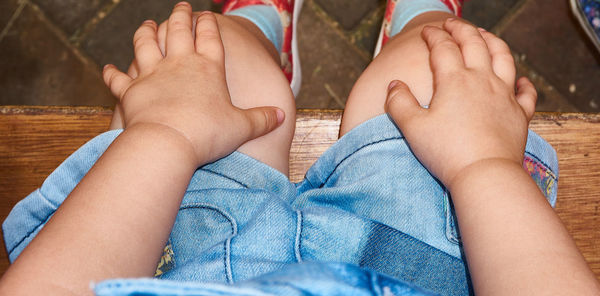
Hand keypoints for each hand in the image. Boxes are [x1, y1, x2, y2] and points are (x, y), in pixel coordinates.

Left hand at [102, 2, 283, 165]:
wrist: (167, 143)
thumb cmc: (207, 134)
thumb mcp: (242, 127)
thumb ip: (263, 119)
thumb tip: (282, 116)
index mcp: (208, 68)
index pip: (209, 36)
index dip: (208, 23)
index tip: (206, 15)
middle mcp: (179, 64)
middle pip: (177, 31)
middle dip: (179, 16)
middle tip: (180, 7)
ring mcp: (152, 74)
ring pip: (145, 44)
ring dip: (145, 32)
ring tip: (147, 25)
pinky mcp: (130, 90)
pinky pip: (118, 78)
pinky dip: (111, 73)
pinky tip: (107, 68)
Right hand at [385, 18, 536, 187]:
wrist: (485, 175)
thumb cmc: (446, 152)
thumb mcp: (412, 128)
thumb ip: (399, 103)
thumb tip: (394, 85)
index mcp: (455, 81)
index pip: (443, 48)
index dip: (434, 36)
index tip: (427, 30)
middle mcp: (483, 81)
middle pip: (475, 44)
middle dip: (462, 29)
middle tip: (452, 24)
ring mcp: (505, 96)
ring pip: (504, 57)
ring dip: (493, 42)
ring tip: (485, 36)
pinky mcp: (520, 115)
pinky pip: (526, 93)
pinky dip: (523, 82)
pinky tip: (520, 80)